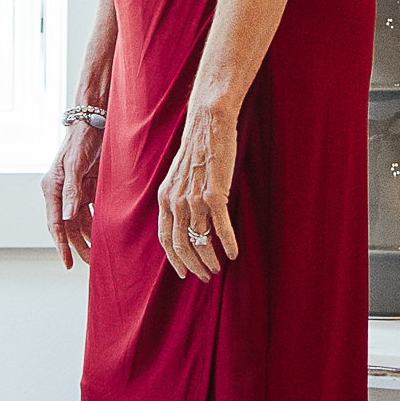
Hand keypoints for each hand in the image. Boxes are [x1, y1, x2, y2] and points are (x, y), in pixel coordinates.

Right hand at [43, 114, 102, 268]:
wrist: (94, 121)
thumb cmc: (81, 140)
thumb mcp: (75, 164)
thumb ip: (71, 191)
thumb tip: (69, 217)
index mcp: (51, 188)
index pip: (56, 223)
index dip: (61, 245)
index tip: (67, 263)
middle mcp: (61, 192)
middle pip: (68, 227)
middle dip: (77, 245)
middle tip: (89, 263)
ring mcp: (75, 191)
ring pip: (81, 221)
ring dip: (89, 236)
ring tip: (99, 253)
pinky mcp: (89, 187)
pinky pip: (92, 211)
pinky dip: (98, 222)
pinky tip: (106, 234)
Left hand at [155, 98, 240, 279]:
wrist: (208, 125)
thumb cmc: (197, 151)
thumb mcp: (179, 178)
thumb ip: (179, 200)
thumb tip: (188, 223)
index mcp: (165, 198)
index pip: (165, 239)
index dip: (175, 260)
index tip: (184, 273)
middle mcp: (175, 201)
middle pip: (181, 245)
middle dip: (193, 265)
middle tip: (206, 275)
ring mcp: (194, 199)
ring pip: (200, 240)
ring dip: (209, 259)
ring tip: (219, 267)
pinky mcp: (214, 194)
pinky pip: (220, 227)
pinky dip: (227, 244)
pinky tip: (234, 253)